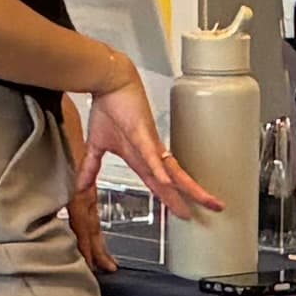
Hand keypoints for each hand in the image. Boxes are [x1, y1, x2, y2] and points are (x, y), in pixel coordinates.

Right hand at [75, 63, 219, 218]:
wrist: (109, 83)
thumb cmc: (109, 108)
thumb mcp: (95, 146)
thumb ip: (90, 168)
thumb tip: (80, 186)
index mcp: (140, 158)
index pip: (160, 184)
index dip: (172, 199)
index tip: (185, 212)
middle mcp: (150, 153)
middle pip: (175, 180)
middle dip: (194, 196)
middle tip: (215, 209)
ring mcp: (148, 143)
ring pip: (172, 170)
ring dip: (188, 187)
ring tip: (206, 200)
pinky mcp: (141, 132)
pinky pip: (150, 154)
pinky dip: (158, 169)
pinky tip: (167, 182)